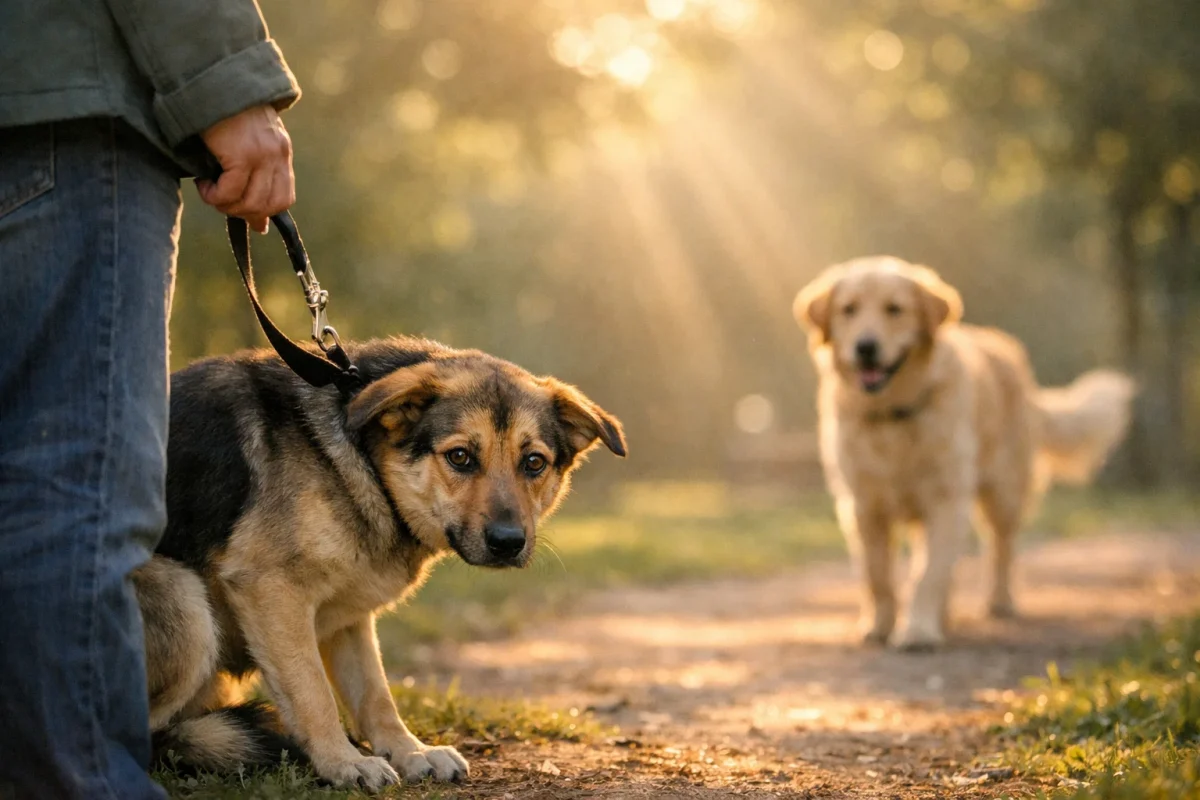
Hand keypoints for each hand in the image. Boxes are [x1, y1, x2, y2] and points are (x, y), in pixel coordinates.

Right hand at [196, 105, 294, 232]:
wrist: (212, 78)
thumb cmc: (222, 111)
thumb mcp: (246, 143)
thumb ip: (254, 177)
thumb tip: (259, 226)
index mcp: (280, 152)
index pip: (284, 198)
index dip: (264, 212)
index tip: (244, 214)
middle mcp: (276, 154)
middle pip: (270, 206)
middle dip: (243, 212)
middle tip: (220, 201)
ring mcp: (262, 154)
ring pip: (251, 203)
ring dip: (226, 205)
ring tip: (210, 192)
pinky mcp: (242, 153)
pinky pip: (231, 191)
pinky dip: (215, 196)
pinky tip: (203, 184)